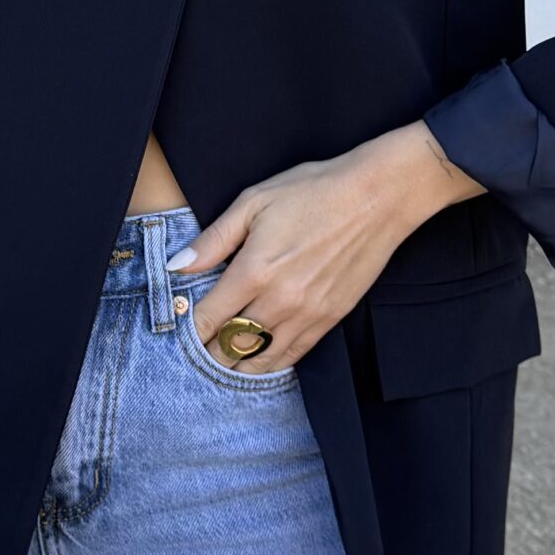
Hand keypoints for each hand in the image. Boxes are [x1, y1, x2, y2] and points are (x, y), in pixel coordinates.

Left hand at [170, 122, 484, 372]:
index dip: (188, 329)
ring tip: (221, 361)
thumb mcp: (254, 202)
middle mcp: (279, 300)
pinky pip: (293, 355)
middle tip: (195, 349)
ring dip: (237, 363)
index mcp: (254, 270)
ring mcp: (307, 314)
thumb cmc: (314, 191)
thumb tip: (177, 266)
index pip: (207, 318)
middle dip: (208, 351)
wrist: (377, 197)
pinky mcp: (330, 319)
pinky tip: (257, 360)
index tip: (177, 330)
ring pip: (260, 358)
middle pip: (230, 345)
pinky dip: (270, 362)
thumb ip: (213, 240)